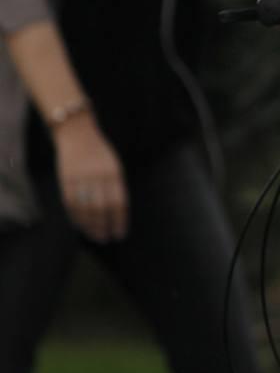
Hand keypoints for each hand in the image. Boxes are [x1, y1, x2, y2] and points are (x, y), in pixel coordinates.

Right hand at [54, 113, 128, 242]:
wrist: (77, 134)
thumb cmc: (99, 153)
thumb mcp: (114, 166)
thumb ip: (115, 186)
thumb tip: (117, 213)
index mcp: (114, 173)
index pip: (119, 202)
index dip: (120, 220)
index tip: (120, 234)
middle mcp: (98, 176)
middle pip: (102, 208)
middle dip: (105, 226)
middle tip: (106, 238)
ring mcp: (81, 178)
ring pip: (85, 209)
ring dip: (90, 225)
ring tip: (95, 235)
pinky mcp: (66, 180)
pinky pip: (70, 204)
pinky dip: (75, 217)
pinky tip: (80, 226)